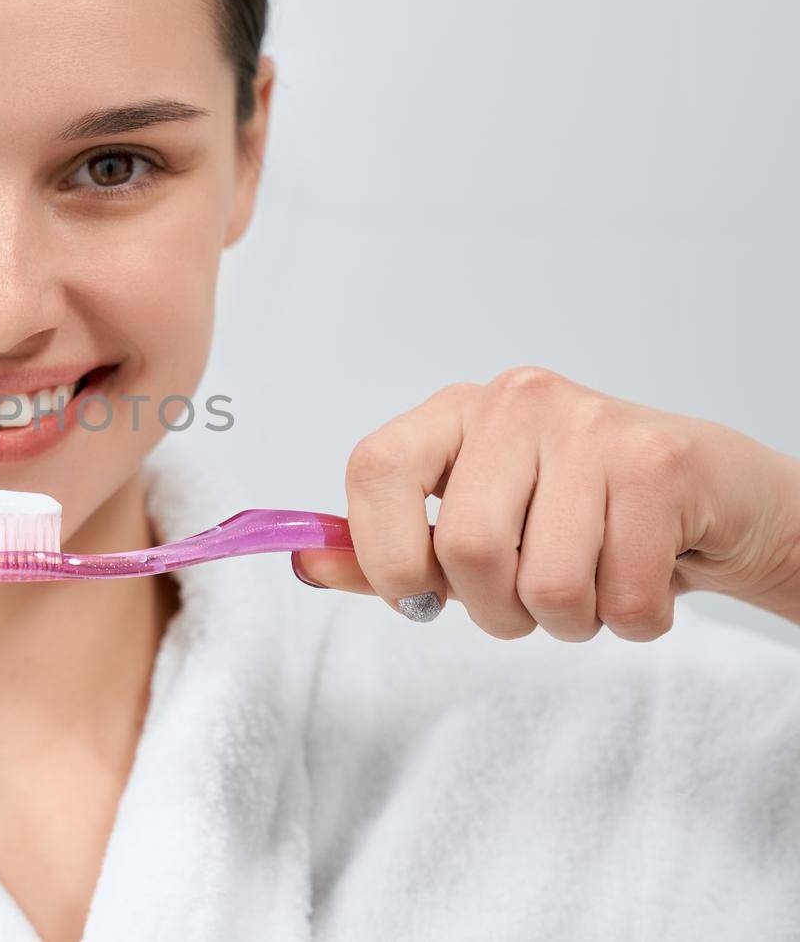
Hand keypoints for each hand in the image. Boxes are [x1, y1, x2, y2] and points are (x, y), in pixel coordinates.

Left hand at [292, 366, 799, 637]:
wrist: (720, 502)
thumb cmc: (583, 518)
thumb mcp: (476, 527)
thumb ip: (387, 552)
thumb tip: (303, 562)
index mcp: (454, 412)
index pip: (374, 469)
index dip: (384, 552)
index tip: (417, 594)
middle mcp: (515, 402)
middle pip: (465, 548)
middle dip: (496, 611)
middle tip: (529, 602)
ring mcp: (590, 425)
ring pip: (544, 584)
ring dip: (569, 621)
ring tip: (593, 583)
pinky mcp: (659, 464)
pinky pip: (620, 598)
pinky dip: (632, 621)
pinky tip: (646, 578)